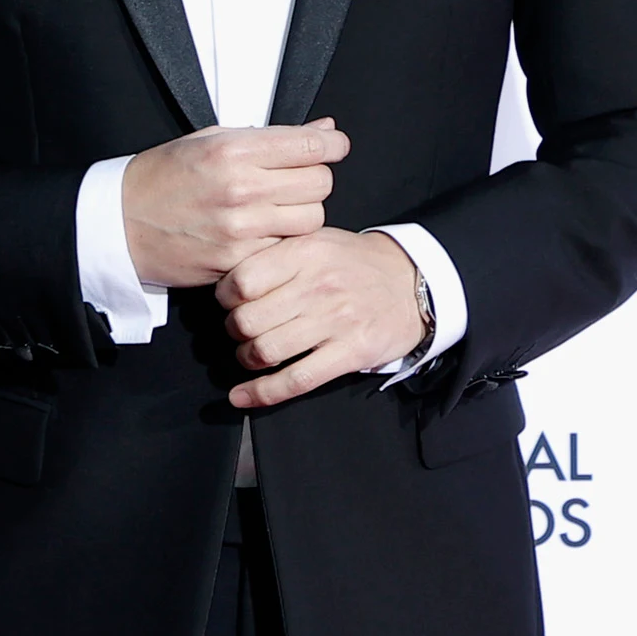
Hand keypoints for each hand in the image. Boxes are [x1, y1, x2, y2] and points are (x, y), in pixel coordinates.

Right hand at [121, 120, 347, 289]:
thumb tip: (323, 130)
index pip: (310, 145)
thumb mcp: (209, 140)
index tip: (334, 146)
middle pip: (320, 183)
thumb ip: (270, 137)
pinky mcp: (238, 260)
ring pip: (311, 219)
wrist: (119, 224)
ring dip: (303, 212)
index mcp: (233, 150)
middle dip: (316, 177)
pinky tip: (262, 231)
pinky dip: (281, 240)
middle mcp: (241, 188)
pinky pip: (286, 248)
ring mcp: (241, 228)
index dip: (332, 144)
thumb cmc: (161, 178)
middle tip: (298, 178)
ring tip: (279, 207)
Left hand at [217, 228, 424, 408]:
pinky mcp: (351, 352)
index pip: (241, 281)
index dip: (224, 297)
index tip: (227, 303)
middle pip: (248, 320)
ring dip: (247, 359)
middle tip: (240, 331)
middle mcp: (318, 286)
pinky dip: (262, 393)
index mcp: (304, 253)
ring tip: (250, 355)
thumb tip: (228, 274)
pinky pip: (296, 380)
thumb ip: (276, 252)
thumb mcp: (316, 239)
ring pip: (266, 351)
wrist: (412, 282)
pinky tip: (243, 396)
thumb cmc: (355, 263)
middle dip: (234, 331)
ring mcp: (336, 321)